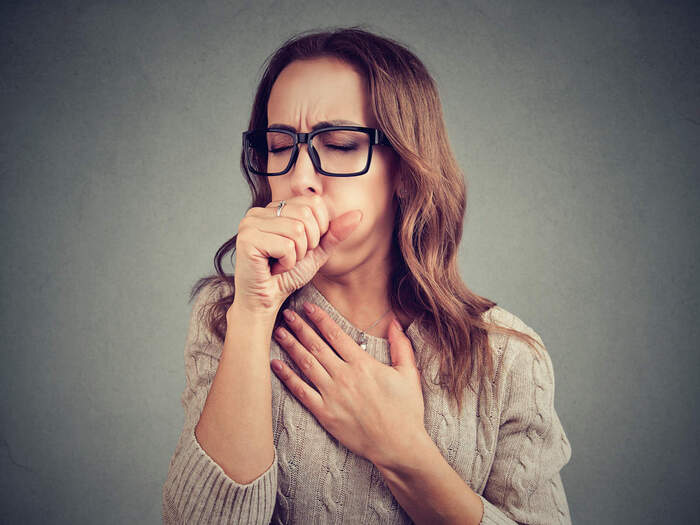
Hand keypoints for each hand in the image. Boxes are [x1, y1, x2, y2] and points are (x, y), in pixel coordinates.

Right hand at [232, 195, 362, 313]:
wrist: (266, 301)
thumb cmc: (287, 275)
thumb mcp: (317, 251)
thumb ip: (335, 232)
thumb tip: (358, 214)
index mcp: (274, 208)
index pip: (313, 202)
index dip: (319, 228)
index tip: (302, 247)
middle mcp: (259, 211)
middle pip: (306, 214)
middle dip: (308, 243)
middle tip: (291, 257)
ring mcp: (250, 223)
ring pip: (297, 230)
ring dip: (297, 255)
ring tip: (281, 263)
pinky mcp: (247, 239)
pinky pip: (285, 246)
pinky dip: (287, 262)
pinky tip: (273, 268)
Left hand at [270, 301, 428, 469]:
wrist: (399, 445)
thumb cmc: (406, 410)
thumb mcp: (408, 374)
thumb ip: (401, 346)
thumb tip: (395, 322)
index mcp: (363, 364)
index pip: (336, 334)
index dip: (320, 318)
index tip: (308, 307)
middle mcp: (344, 376)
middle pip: (316, 346)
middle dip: (300, 327)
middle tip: (287, 313)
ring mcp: (332, 395)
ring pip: (306, 364)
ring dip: (291, 346)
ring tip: (279, 332)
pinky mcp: (325, 414)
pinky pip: (301, 392)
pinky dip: (287, 377)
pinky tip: (276, 365)